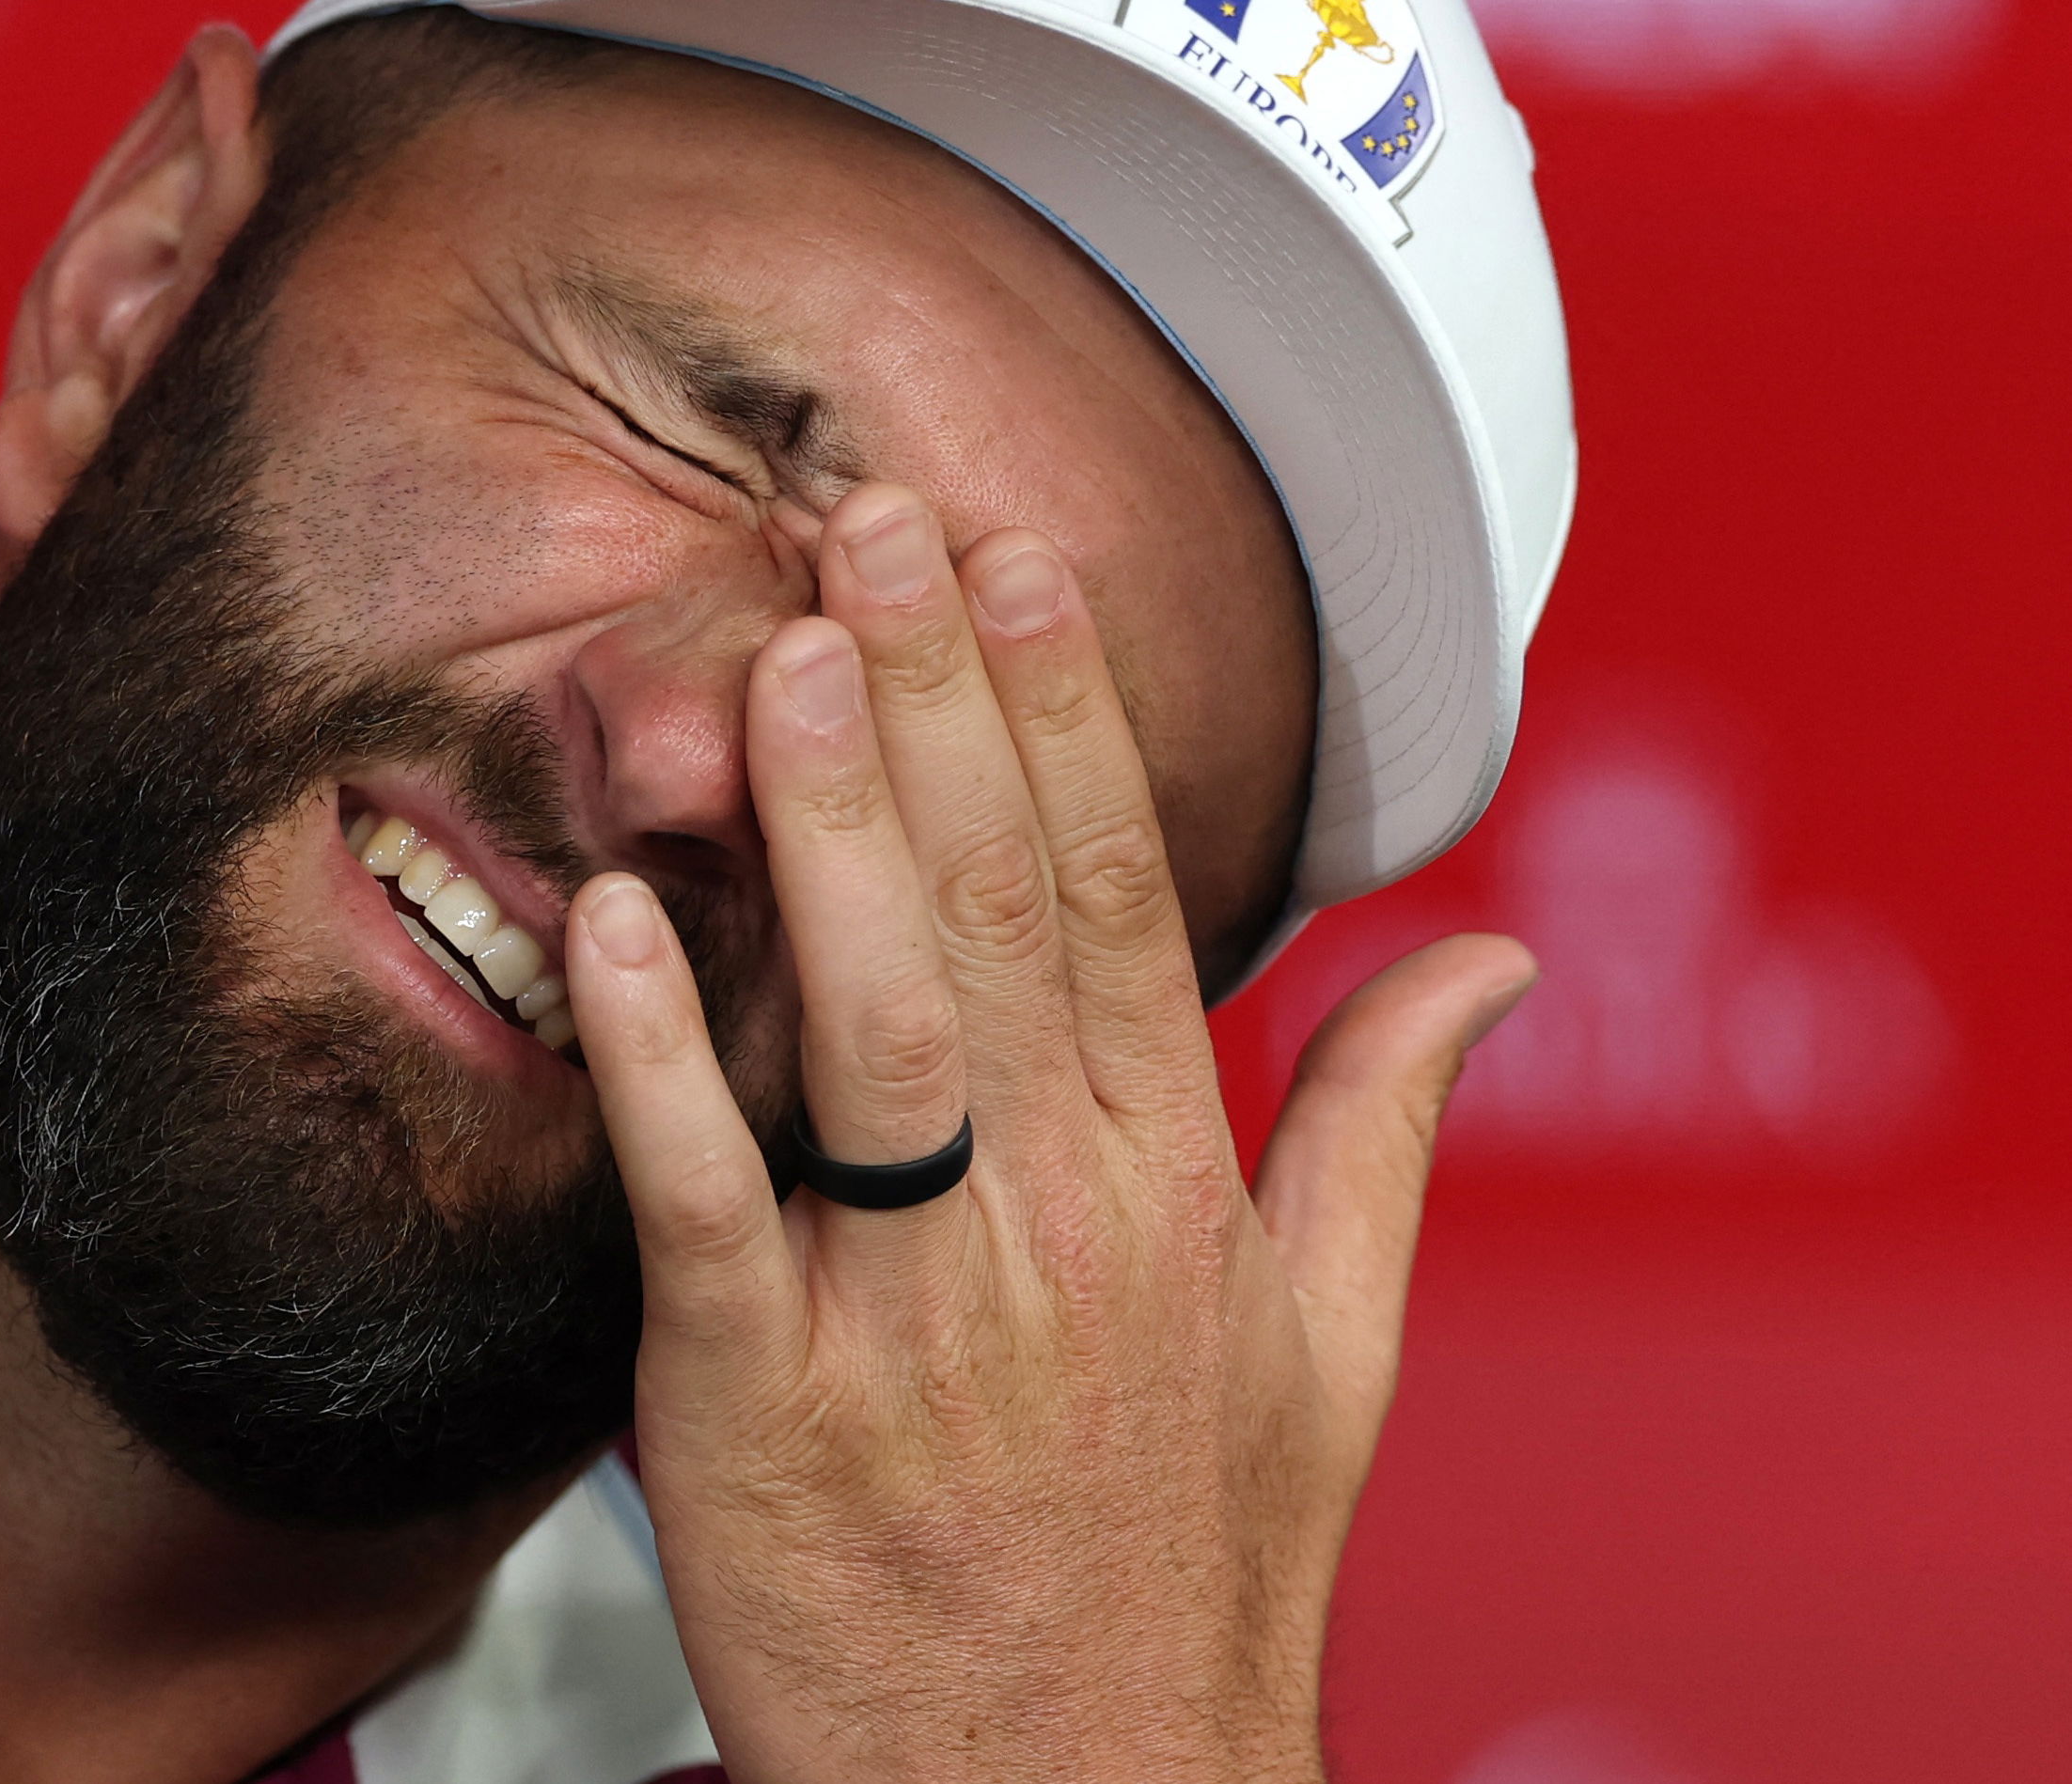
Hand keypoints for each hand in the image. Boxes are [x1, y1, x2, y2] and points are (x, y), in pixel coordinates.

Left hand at [567, 484, 1535, 1783]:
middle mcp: (1060, 1228)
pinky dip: (663, 1061)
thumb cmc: (1182, 1586)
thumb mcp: (1332, 1362)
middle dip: (940, 699)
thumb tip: (1483, 963)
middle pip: (1002, 914)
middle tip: (871, 514)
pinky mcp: (763, 1407)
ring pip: (877, 1027)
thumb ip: (1384, 1139)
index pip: (1121, 898)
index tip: (1020, 556)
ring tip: (784, 653)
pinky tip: (619, 922)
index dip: (1065, 714)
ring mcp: (914, 1317)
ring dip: (832, 828)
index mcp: (1178, 1193)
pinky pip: (711, 1206)